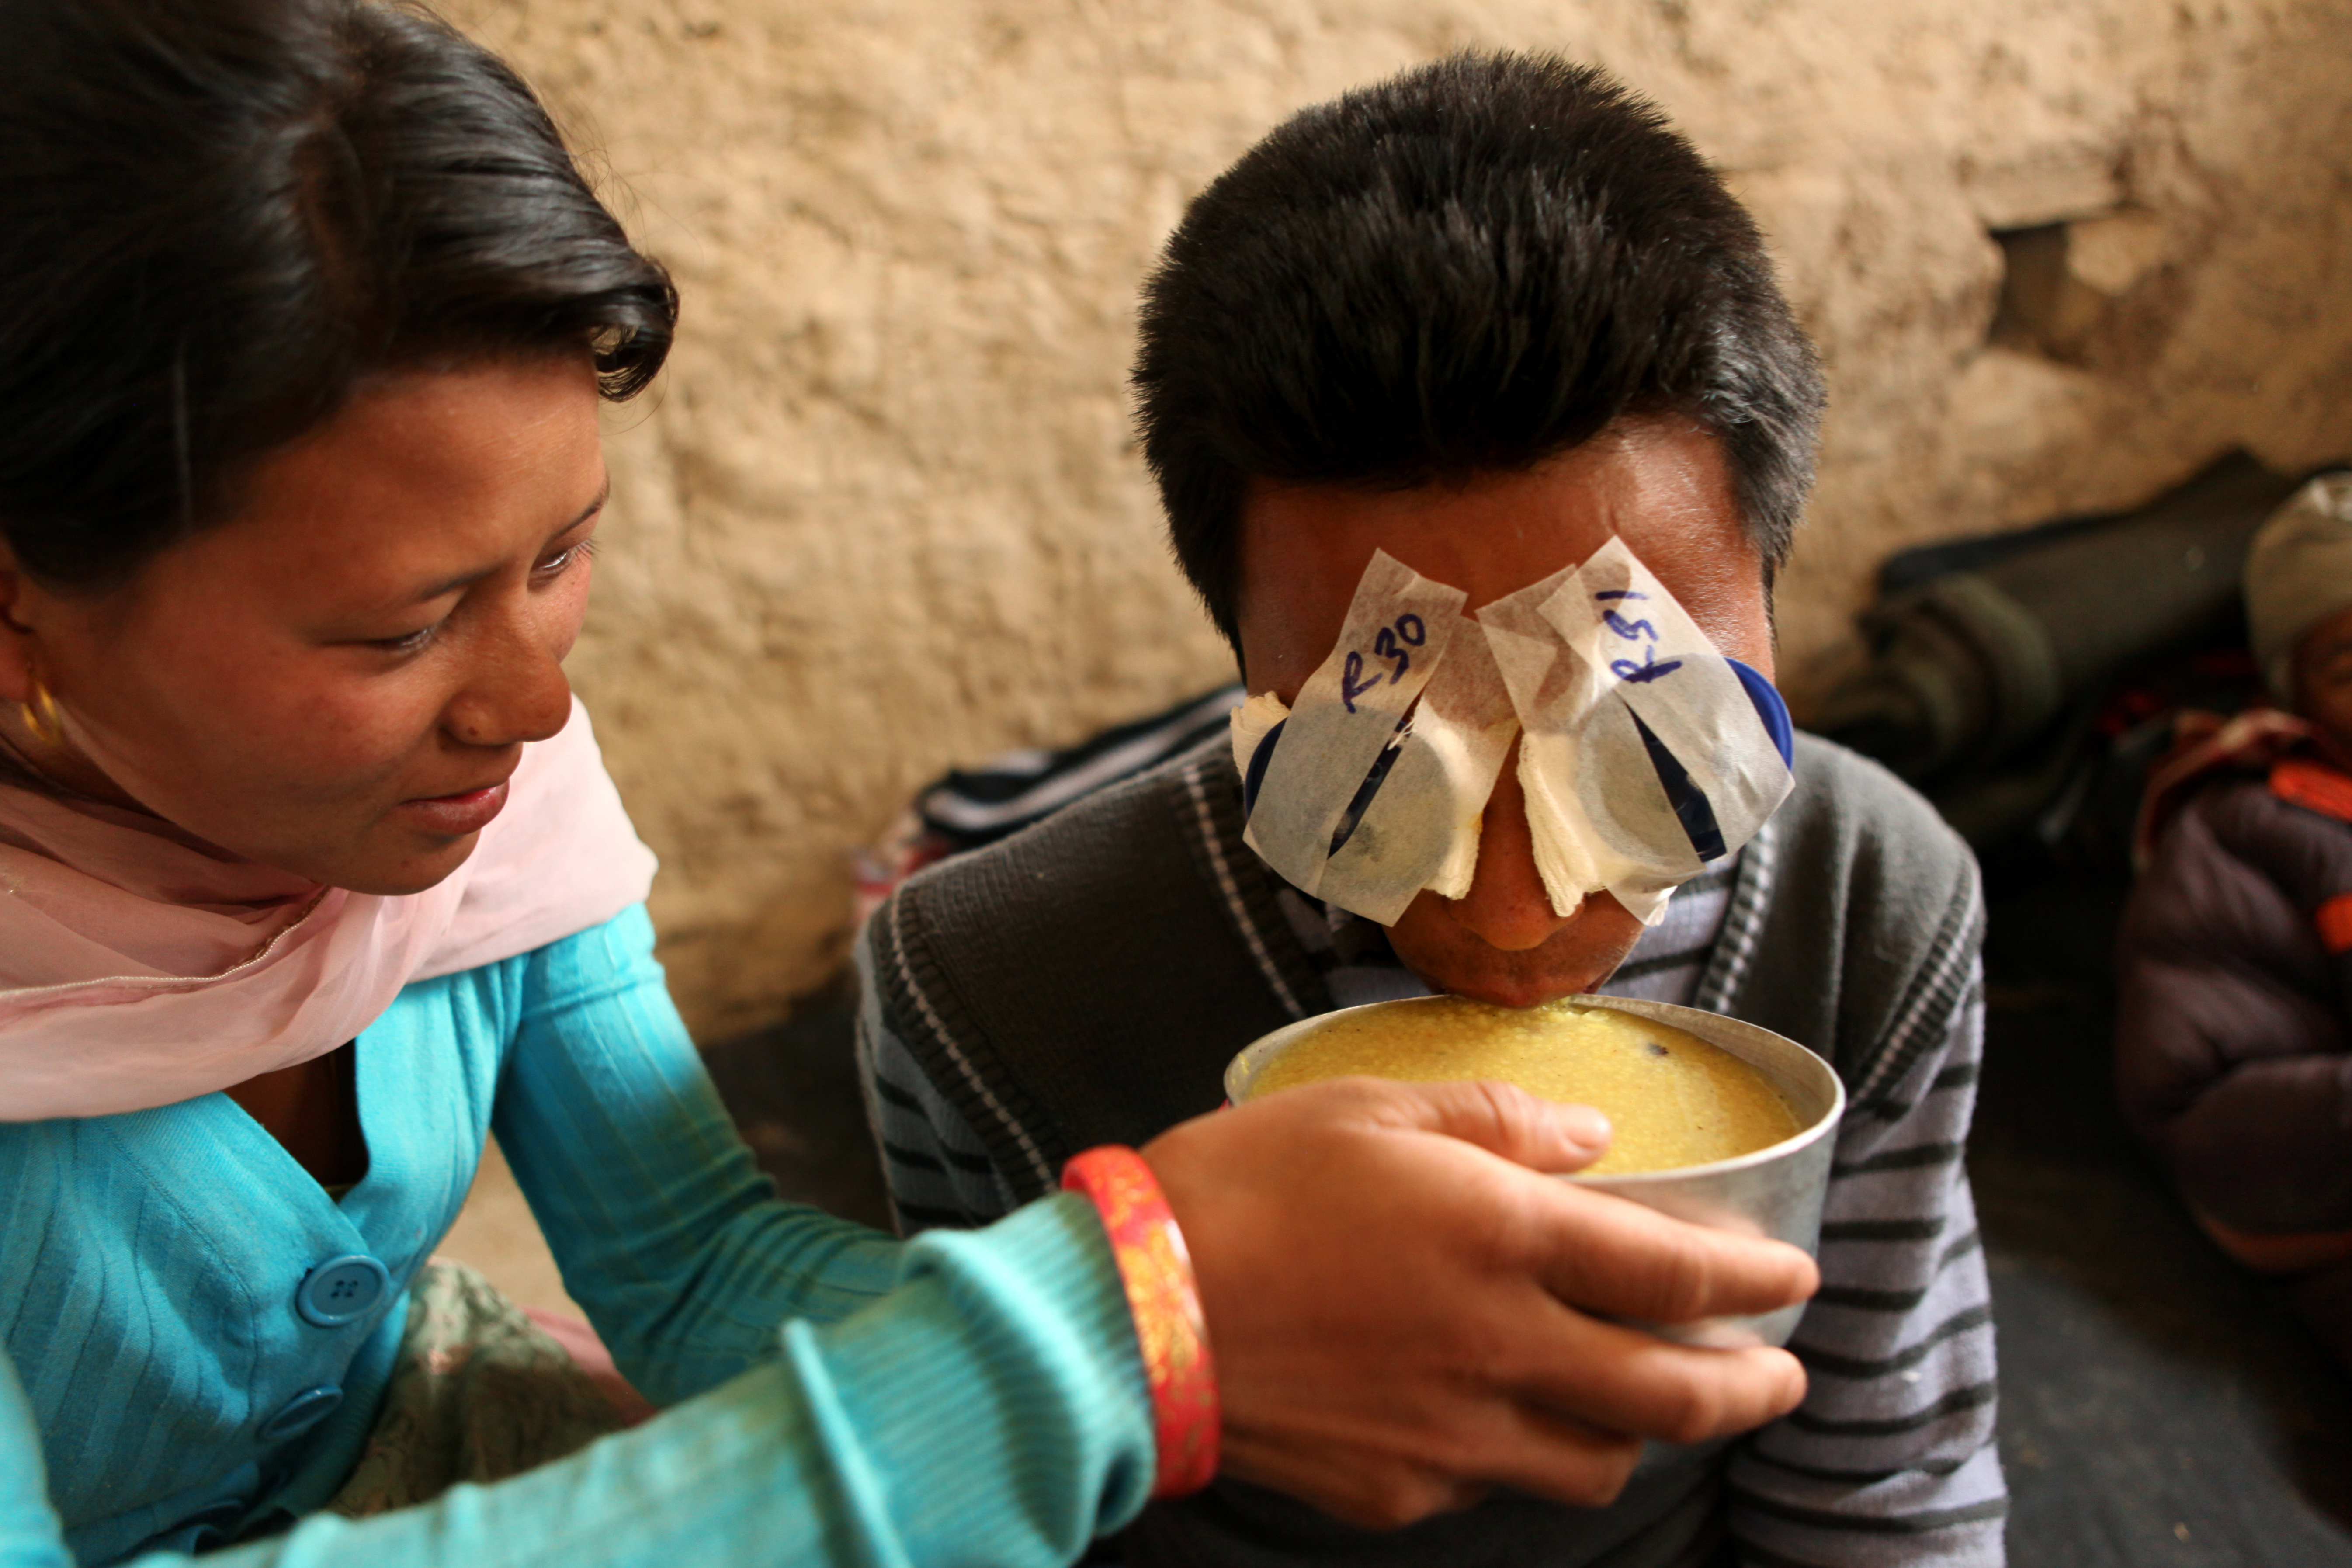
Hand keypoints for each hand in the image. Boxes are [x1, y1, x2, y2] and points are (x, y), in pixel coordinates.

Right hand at [1142, 1076, 1816, 1527]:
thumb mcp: (1367, 1107)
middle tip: (1781, 1377)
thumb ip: (1493, 1118)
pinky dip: (1524, 1452)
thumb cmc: (1242, 1188)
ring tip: (1652, 1406)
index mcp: (1501, 1238)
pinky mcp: (1398, 1491)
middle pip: (1672, 1396)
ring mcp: (1452, 1436)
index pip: (1677, 1275)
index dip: (1755, 1281)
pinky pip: (1493, 1483)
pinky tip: (1501, 1418)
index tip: (1795, 1280)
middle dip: (1748, 1389)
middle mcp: (1499, 1348)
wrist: (1127, 1314)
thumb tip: (1589, 1143)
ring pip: (1598, 1462)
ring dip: (1646, 1436)